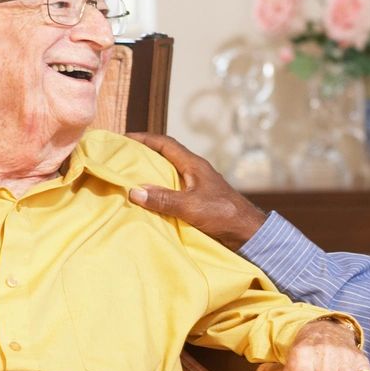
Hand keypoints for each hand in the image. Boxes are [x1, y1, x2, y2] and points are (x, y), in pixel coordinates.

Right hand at [126, 133, 266, 250]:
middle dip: (143, 155)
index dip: (144, 138)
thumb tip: (134, 191)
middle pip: (164, 156)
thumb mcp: (191, 207)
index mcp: (193, 165)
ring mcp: (196, 186)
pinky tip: (147, 201)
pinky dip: (158, 191)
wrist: (247, 232)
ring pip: (168, 174)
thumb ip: (163, 199)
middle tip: (121, 158)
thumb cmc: (223, 215)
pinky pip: (172, 190)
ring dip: (150, 174)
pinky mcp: (197, 200)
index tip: (123, 138)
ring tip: (128, 178)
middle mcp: (193, 171)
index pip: (165, 144)